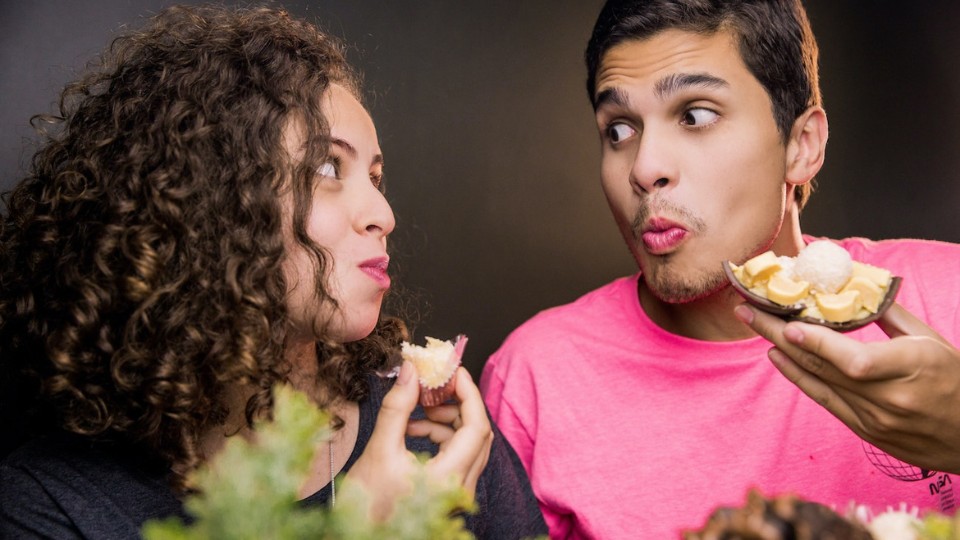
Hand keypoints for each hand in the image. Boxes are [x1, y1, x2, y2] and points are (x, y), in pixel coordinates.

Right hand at [345, 361, 492, 520]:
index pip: (477, 427)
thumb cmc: (365, 505)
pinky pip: (458, 455)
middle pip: (478, 434)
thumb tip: (411, 371)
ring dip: (446, 421)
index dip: (468, 393)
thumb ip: (398, 407)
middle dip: (457, 404)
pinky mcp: (449, 492)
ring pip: (469, 444)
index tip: (454, 371)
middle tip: (435, 387)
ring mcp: (457, 493)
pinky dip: (440, 436)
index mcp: (448, 479)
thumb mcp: (379, 450)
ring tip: (416, 413)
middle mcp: (461, 488)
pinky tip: (412, 430)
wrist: (357, 537)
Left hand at [736, 302, 959, 472]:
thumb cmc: (957, 381)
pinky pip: (824, 401)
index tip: (789, 324)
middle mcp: (889, 397)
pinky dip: (798, 378)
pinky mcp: (866, 431)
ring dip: (781, 352)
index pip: (854, 361)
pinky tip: (776, 357)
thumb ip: (890, 314)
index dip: (818, 345)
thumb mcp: (931, 341)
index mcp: (911, 367)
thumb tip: (854, 285)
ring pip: (818, 382)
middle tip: (748, 310)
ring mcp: (875, 418)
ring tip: (754, 324)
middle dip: (780, 335)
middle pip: (824, 366)